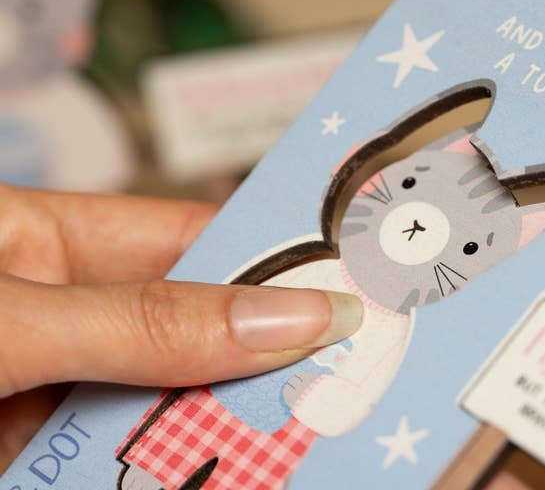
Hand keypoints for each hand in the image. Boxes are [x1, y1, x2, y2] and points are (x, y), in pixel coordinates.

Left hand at [0, 184, 361, 471]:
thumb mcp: (11, 325)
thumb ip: (141, 322)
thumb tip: (289, 319)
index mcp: (46, 243)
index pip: (187, 241)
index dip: (270, 261)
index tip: (348, 288)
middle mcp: (57, 314)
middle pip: (185, 333)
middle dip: (259, 360)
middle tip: (345, 379)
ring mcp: (43, 392)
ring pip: (159, 408)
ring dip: (219, 432)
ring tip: (300, 442)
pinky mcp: (27, 460)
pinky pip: (117, 463)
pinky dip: (171, 475)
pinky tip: (226, 477)